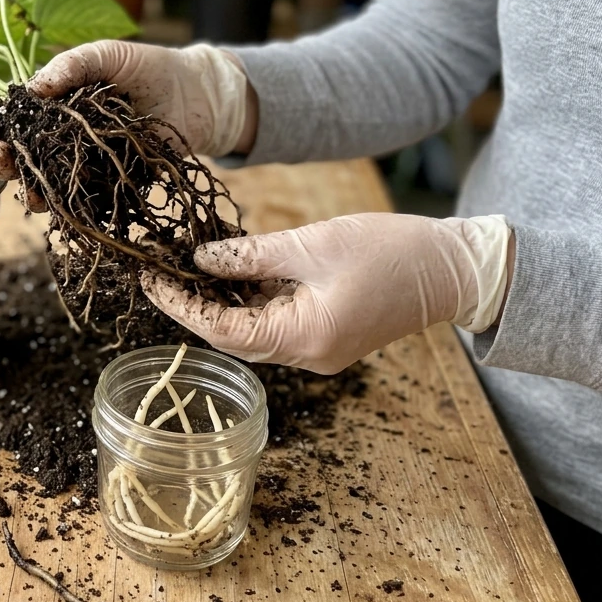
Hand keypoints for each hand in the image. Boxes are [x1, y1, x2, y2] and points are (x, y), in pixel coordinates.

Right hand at [0, 40, 258, 186]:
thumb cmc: (147, 67)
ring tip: (17, 183)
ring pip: (39, 180)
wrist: (195, 95)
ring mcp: (79, 162)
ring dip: (22, 186)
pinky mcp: (104, 184)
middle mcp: (58, 136)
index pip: (8, 115)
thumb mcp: (107, 54)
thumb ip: (72, 65)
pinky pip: (76, 199)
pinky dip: (59, 205)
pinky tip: (47, 203)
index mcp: (50, 102)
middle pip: (15, 153)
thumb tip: (34, 88)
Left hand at [141, 213, 512, 373]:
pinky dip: (250, 298)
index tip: (148, 278)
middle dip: (194, 303)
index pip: (221, 330)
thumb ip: (252, 255)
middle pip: (232, 335)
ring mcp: (317, 349)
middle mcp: (306, 355)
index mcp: (302, 339)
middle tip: (157, 269)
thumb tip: (201, 259)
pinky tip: (228, 270)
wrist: (453, 268)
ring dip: (221, 299)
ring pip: (252, 328)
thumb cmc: (390, 252)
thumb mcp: (313, 245)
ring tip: (184, 265)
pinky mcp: (325, 334)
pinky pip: (275, 321)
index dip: (180, 305)